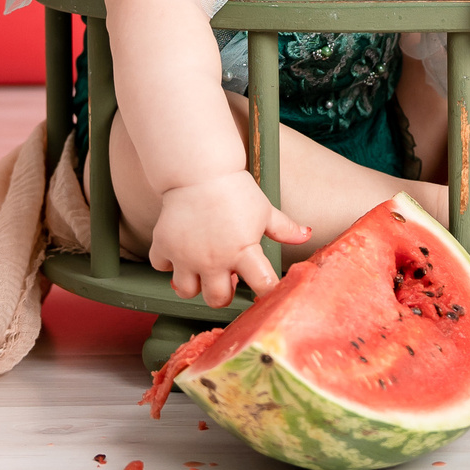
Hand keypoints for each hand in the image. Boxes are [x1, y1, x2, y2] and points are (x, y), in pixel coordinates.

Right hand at [146, 170, 312, 308]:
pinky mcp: (164, 245)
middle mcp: (214, 260)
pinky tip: (179, 251)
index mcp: (244, 252)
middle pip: (217, 300)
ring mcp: (186, 256)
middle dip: (223, 293)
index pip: (262, 285)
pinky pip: (161, 268)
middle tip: (224, 276)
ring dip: (194, 283)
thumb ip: (284, 228)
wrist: (199, 170)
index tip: (263, 286)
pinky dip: (168, 263)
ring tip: (200, 267)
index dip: (266, 290)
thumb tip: (308, 235)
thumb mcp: (264, 210)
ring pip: (186, 292)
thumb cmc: (236, 190)